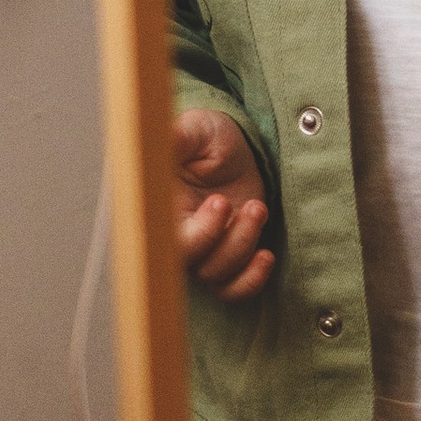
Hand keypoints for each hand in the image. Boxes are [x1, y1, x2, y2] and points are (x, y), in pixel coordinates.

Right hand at [175, 107, 273, 301]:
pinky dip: (249, 282)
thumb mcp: (196, 130)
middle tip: (231, 203)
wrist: (236, 149)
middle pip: (185, 261)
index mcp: (155, 206)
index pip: (158, 236)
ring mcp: (198, 250)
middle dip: (217, 237)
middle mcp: (171, 234)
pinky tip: (265, 256)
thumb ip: (178, 137)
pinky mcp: (223, 258)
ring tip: (256, 207)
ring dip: (241, 244)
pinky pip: (230, 290)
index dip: (191, 229)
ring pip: (213, 273)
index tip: (219, 202)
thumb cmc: (209, 137)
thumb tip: (161, 138)